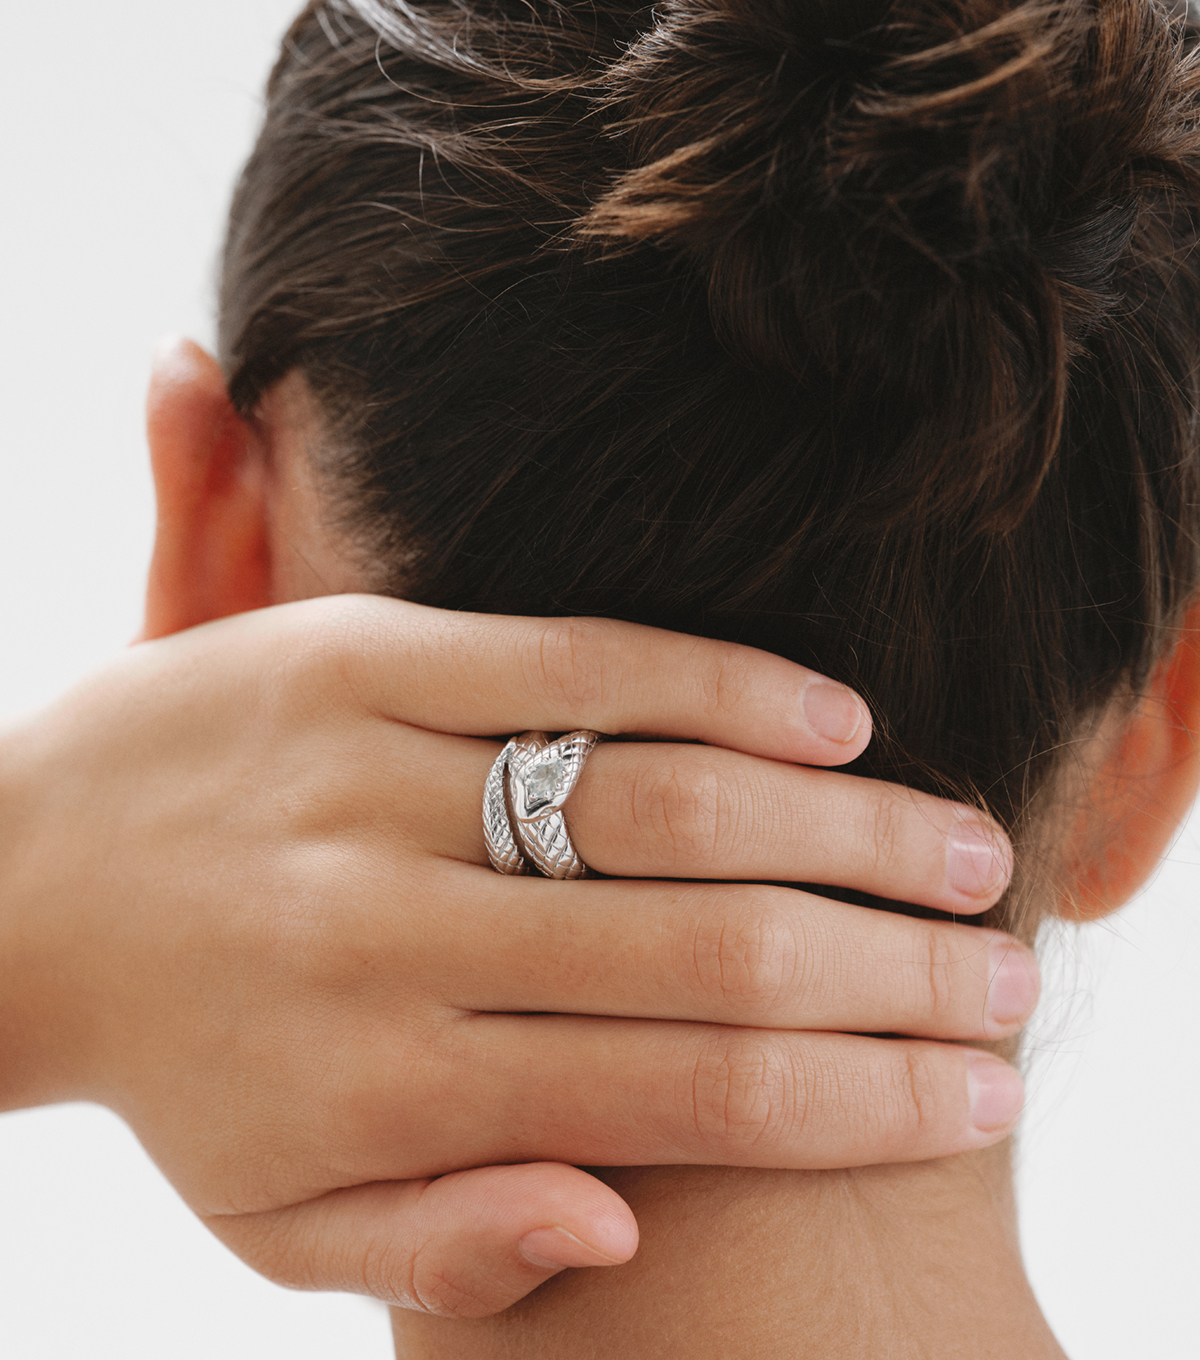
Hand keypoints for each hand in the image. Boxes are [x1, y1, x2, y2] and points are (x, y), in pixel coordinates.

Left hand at [0, 595, 1032, 1315]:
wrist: (9, 881)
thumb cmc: (176, 1069)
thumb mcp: (274, 1224)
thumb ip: (446, 1240)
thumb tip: (619, 1221)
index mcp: (390, 1085)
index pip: (685, 1100)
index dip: (858, 1101)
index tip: (972, 1091)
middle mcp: (398, 935)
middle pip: (709, 954)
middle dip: (892, 972)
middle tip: (1004, 972)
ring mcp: (378, 779)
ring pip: (664, 801)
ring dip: (842, 827)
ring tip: (960, 849)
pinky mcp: (356, 656)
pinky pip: (568, 660)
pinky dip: (717, 684)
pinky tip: (831, 712)